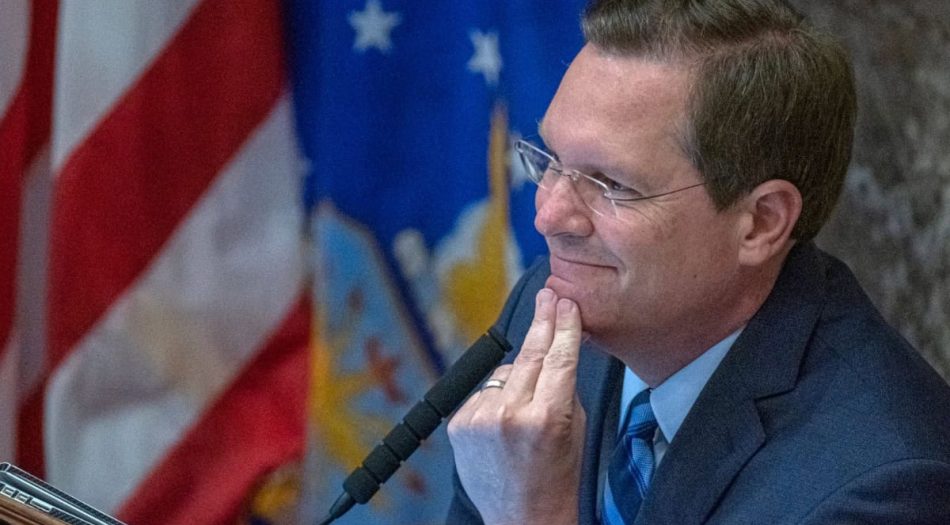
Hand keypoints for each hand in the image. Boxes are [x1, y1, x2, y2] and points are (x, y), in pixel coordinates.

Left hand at [447, 288, 585, 524]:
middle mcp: (509, 415)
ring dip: (519, 373)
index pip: (558, 357)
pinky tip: (507, 415)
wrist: (522, 518)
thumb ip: (563, 387)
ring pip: (504, 372)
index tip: (565, 303)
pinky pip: (483, 391)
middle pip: (528, 354)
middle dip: (541, 323)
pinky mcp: (459, 424)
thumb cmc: (557, 477)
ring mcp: (480, 419)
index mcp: (546, 417)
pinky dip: (496, 395)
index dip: (564, 325)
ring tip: (530, 399)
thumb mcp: (576, 429)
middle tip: (548, 295)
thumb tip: (554, 348)